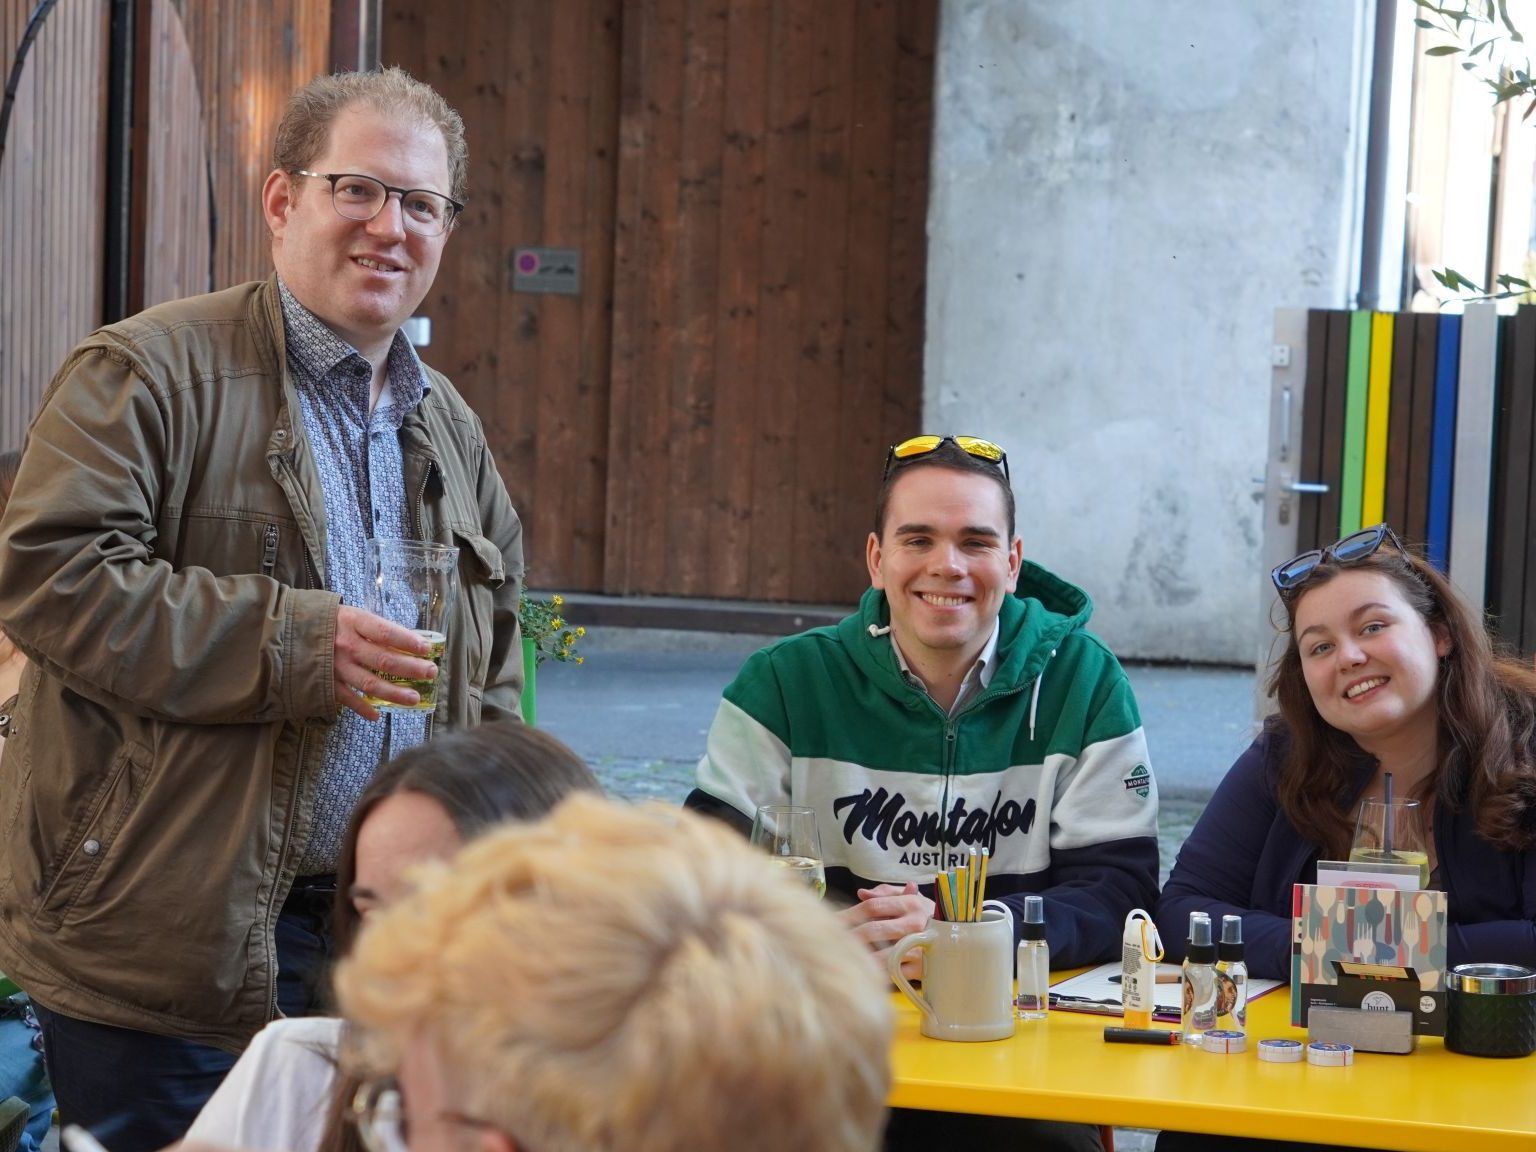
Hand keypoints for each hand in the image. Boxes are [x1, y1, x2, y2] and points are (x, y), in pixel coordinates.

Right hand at [333, 605, 437, 720]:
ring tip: (414, 698)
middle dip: (411, 668)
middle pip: (383, 659)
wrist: (286, 630)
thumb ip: (374, 628)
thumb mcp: (351, 615)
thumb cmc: (328, 621)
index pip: (386, 632)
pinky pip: (347, 699)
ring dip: (394, 692)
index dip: (408, 641)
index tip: (427, 649)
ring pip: (369, 683)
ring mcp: (334, 665)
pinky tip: (377, 715)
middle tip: (431, 672)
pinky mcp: (325, 682)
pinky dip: (362, 708)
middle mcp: (344, 644)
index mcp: (353, 621)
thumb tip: (408, 642)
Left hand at [838, 881, 934, 979]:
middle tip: (832, 942)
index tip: (833, 920)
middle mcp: (915, 924)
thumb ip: (886, 893)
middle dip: (850, 936)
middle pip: (874, 929)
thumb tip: (861, 893)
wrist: (959, 940)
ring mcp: (919, 947)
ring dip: (862, 957)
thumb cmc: (927, 917)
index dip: (850, 913)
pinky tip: (865, 973)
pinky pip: (894, 972)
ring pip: (882, 954)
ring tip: (845, 958)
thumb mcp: (911, 900)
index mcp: (910, 903)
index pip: (874, 906)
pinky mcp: (922, 968)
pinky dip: (878, 973)